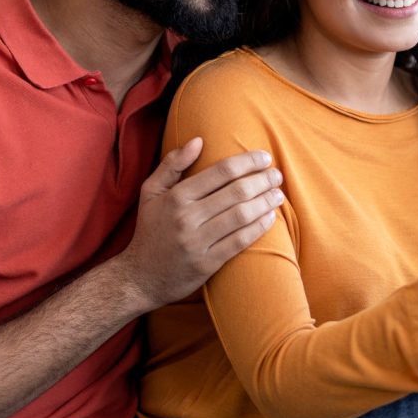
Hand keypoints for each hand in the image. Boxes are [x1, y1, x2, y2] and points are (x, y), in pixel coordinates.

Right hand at [119, 138, 284, 308]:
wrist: (139, 277)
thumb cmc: (150, 229)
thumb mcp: (151, 192)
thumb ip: (172, 164)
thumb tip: (198, 140)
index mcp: (176, 196)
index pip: (220, 172)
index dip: (247, 161)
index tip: (264, 157)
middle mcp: (187, 217)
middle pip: (236, 192)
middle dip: (262, 180)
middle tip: (277, 175)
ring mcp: (197, 242)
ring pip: (241, 215)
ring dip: (265, 202)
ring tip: (278, 194)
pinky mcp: (206, 264)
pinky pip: (239, 241)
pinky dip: (259, 227)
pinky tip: (270, 218)